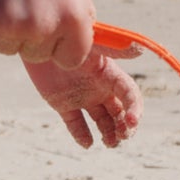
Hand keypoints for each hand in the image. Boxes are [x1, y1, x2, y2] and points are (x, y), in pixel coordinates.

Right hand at [0, 0, 93, 67]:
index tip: (50, 23)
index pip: (71, 60)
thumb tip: (96, 50)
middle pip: (35, 55)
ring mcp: (8, 24)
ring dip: (1, 28)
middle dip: (27, 34)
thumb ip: (82, 20)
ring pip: (4, 48)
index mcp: (74, 17)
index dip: (59, 44)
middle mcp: (43, 25)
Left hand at [26, 46, 142, 149]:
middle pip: (120, 112)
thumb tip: (141, 49)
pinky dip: (82, 135)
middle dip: (125, 127)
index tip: (131, 122)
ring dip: (109, 134)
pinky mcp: (64, 105)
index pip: (129, 95)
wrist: (39, 39)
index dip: (135, 109)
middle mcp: (99, 88)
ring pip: (102, 121)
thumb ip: (115, 49)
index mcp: (109, 74)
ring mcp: (82, 97)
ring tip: (109, 143)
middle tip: (121, 136)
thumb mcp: (93, 43)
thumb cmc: (67, 36)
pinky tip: (86, 142)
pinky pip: (76, 124)